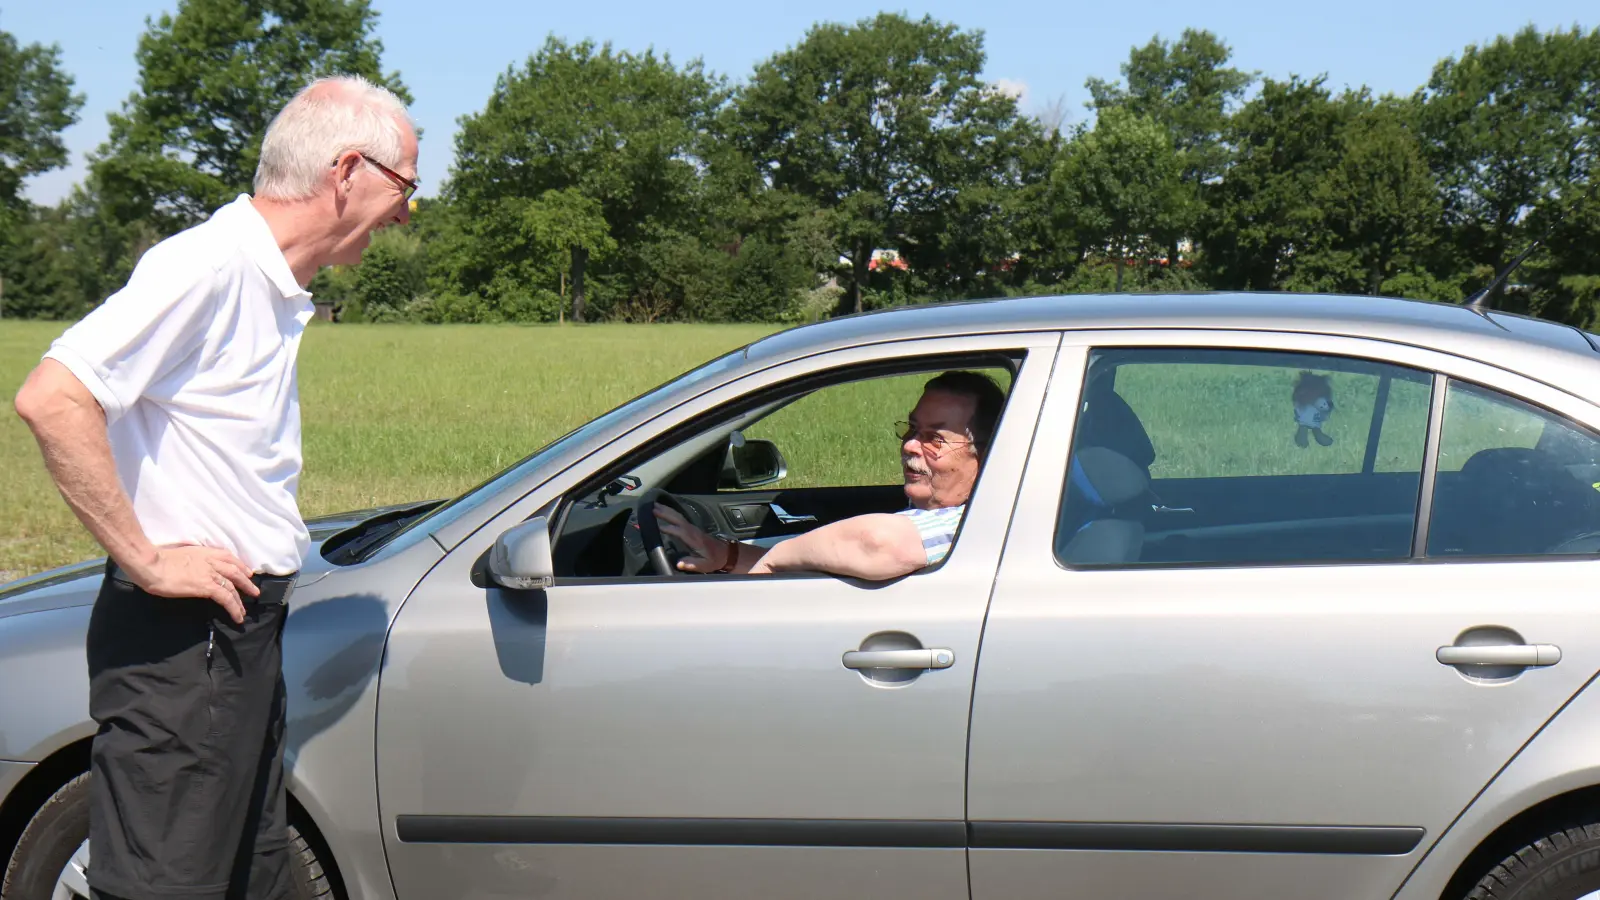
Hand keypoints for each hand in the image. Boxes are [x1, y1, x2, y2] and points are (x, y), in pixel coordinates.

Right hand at [122, 546, 259, 623]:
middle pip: (235, 571)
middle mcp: (211, 561)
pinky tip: (237, 616)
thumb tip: (192, 568)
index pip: (228, 557)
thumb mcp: (180, 555)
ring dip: (240, 600)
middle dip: (246, 582)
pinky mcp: (207, 586)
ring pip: (233, 587)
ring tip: (244, 611)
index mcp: (204, 552)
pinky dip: (234, 607)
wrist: (151, 564)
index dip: (239, 565)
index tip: (246, 572)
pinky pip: (226, 598)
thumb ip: (191, 560)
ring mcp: (210, 574)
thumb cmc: (158, 559)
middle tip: (254, 591)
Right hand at [653, 503, 731, 573]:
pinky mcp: (692, 527)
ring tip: (655, 504)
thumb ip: (692, 564)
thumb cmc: (714, 560)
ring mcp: (692, 527)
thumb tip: (679, 563)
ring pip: (678, 516)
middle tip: (653, 508)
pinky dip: (671, 512)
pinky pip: (679, 518)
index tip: (659, 527)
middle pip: (678, 519)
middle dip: (666, 513)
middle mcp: (693, 531)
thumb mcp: (705, 565)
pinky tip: (665, 510)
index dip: (671, 529)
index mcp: (695, 539)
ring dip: (667, 510)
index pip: (681, 532)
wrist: (725, 553)